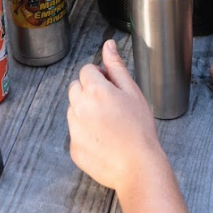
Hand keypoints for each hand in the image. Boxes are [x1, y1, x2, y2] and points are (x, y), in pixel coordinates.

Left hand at [68, 39, 161, 193]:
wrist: (138, 167)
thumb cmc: (139, 129)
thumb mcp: (132, 91)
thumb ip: (116, 66)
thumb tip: (108, 45)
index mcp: (95, 90)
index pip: (86, 71)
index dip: (101, 78)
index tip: (112, 90)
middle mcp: (79, 107)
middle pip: (75, 87)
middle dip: (89, 91)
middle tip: (110, 106)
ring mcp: (74, 129)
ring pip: (73, 109)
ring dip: (85, 111)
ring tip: (108, 124)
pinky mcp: (73, 148)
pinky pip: (74, 132)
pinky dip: (85, 134)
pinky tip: (103, 140)